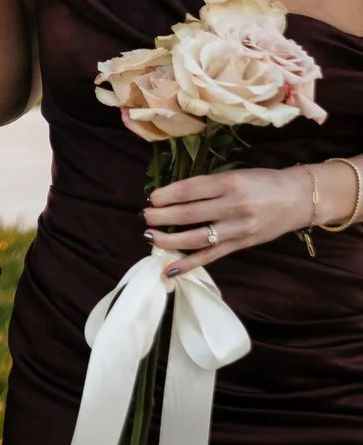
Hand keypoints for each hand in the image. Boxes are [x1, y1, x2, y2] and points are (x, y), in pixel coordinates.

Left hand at [145, 166, 318, 276]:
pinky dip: (188, 264)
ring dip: (168, 240)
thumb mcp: (235, 175)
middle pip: (189, 214)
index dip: (166, 195)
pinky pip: (211, 257)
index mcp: (230, 183)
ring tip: (149, 236)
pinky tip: (168, 269)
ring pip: (196, 238)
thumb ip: (207, 185)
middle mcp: (234, 206)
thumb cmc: (262, 182)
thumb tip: (170, 196)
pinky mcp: (242, 245)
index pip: (189, 189)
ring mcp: (238, 229)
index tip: (152, 198)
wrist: (299, 198)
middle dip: (161, 216)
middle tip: (145, 216)